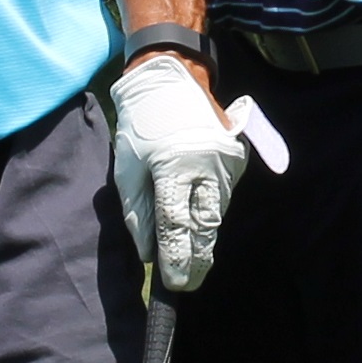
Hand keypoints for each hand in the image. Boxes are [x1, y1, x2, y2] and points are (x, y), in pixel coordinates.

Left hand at [109, 53, 254, 290]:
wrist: (173, 78)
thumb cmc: (142, 124)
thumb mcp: (127, 168)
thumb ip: (137, 213)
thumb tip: (150, 252)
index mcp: (174, 167)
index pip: (177, 225)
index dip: (176, 258)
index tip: (175, 284)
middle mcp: (206, 166)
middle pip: (205, 225)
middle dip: (197, 258)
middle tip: (188, 283)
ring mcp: (225, 163)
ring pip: (217, 214)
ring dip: (204, 238)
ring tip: (193, 264)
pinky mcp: (235, 159)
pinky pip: (222, 197)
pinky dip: (209, 215)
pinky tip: (199, 229)